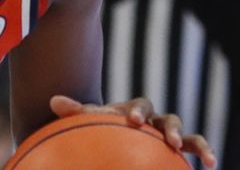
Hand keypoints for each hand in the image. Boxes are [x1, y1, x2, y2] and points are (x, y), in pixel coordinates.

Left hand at [50, 95, 216, 167]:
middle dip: (168, 126)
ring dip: (194, 141)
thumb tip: (53, 101)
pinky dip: (204, 152)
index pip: (140, 105)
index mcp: (134, 110)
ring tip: (200, 154)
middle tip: (166, 138)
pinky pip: (194, 148)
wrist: (112, 136)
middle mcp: (154, 120)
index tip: (132, 119)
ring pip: (186, 133)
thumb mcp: (90, 120)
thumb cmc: (101, 127)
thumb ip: (75, 111)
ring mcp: (166, 134)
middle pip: (167, 117)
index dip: (138, 110)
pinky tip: (210, 166)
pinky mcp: (177, 149)